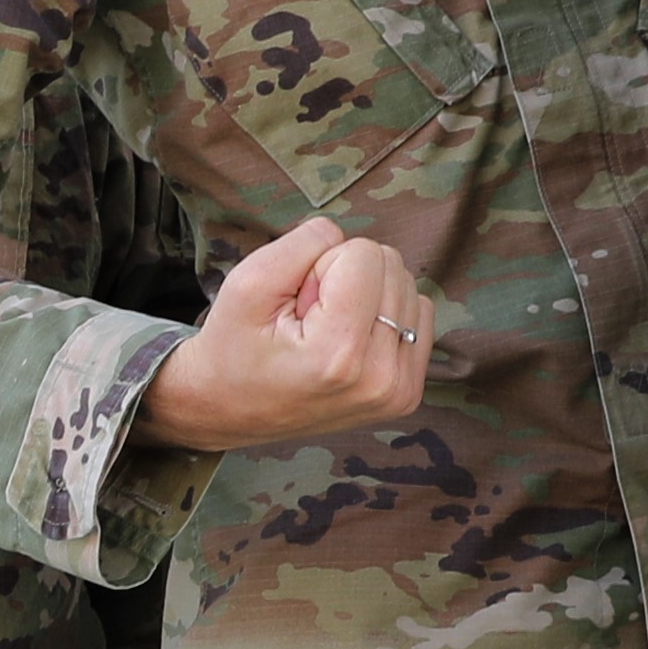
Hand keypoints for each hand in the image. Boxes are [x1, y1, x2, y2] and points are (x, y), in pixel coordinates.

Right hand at [134, 215, 434, 455]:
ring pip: (408, 287)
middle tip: (310, 317)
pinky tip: (349, 341)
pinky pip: (419, 315)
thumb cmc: (233, 345)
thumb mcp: (247, 282)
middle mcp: (379, 379)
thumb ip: (303, 243)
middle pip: (391, 267)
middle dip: (347, 278)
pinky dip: (384, 315)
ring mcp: (399, 391)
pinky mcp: (408, 394)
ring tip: (326, 331)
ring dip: (366, 296)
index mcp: (338, 354)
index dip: (322, 264)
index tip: (298, 303)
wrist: (228, 410)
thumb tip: (347, 237)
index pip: (363, 254)